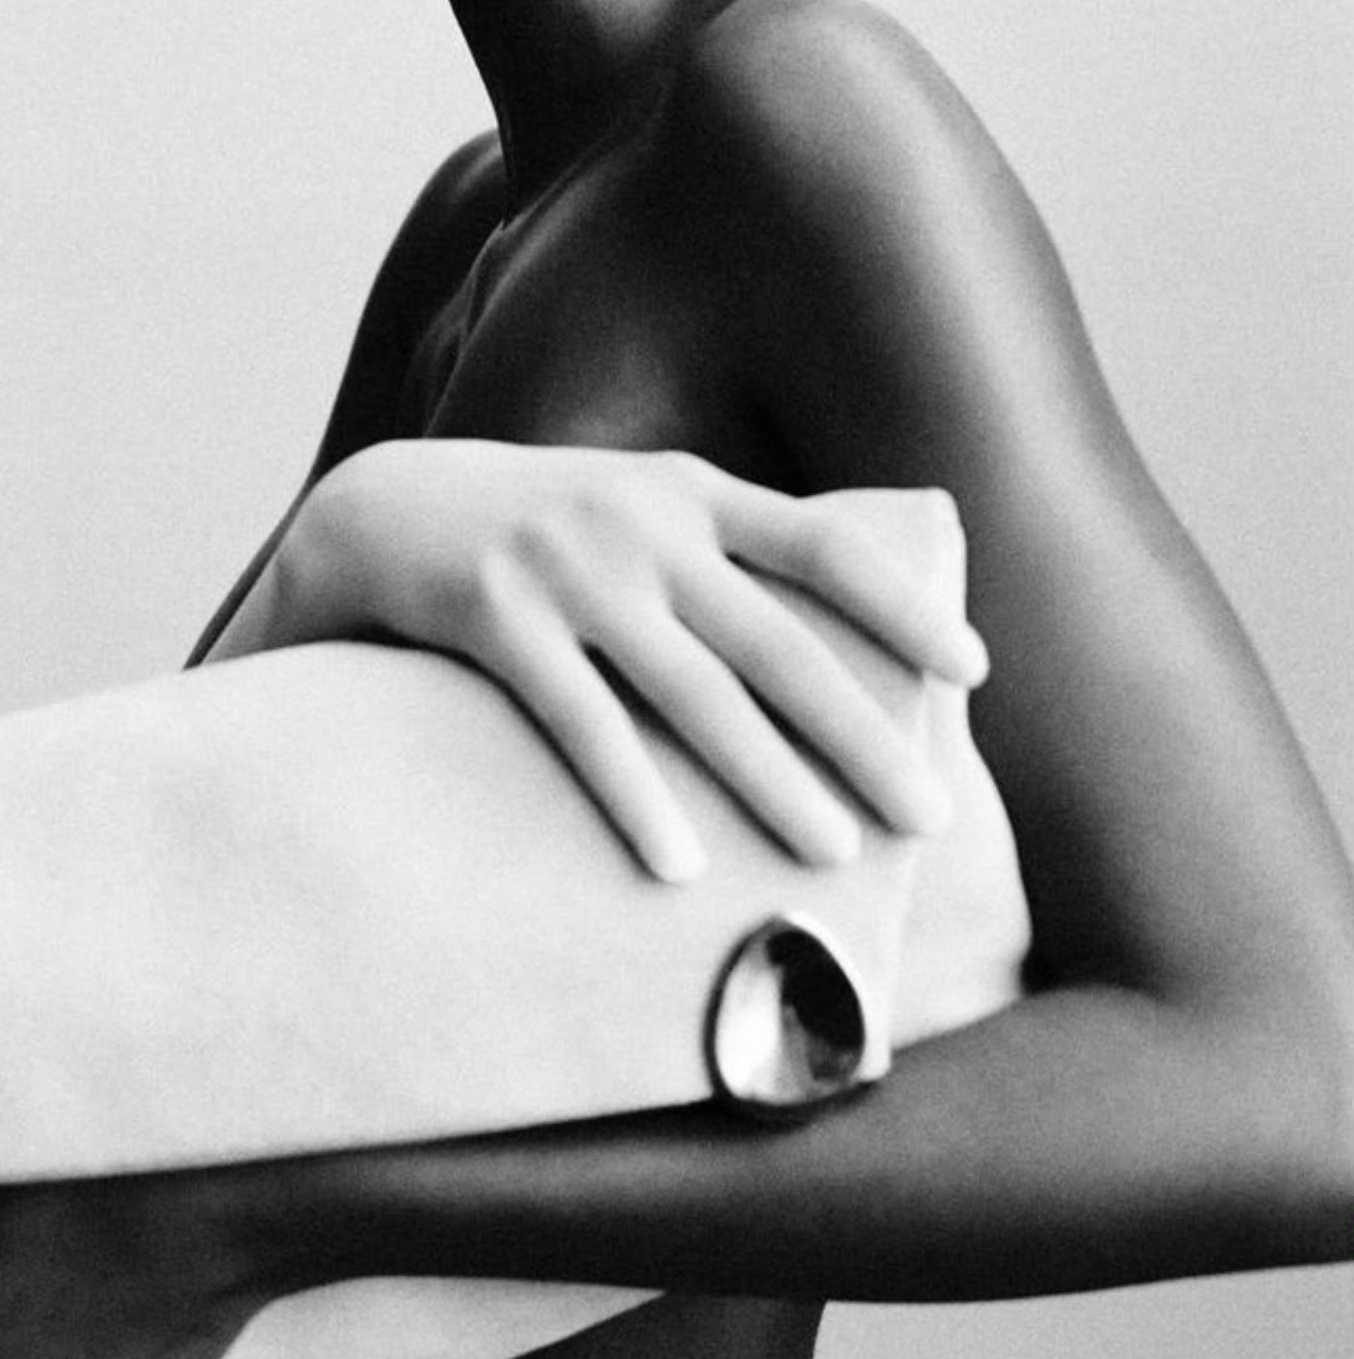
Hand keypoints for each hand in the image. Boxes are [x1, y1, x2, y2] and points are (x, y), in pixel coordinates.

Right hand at [258, 441, 988, 880]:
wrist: (382, 508)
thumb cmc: (534, 529)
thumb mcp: (632, 507)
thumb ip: (714, 552)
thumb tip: (823, 643)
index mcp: (689, 490)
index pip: (823, 542)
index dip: (902, 603)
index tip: (976, 668)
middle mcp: (642, 521)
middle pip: (776, 639)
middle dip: (861, 731)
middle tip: (930, 813)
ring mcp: (570, 567)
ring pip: (693, 690)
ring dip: (771, 778)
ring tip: (832, 855)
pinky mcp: (496, 615)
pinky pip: (582, 722)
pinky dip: (635, 796)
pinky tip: (676, 867)